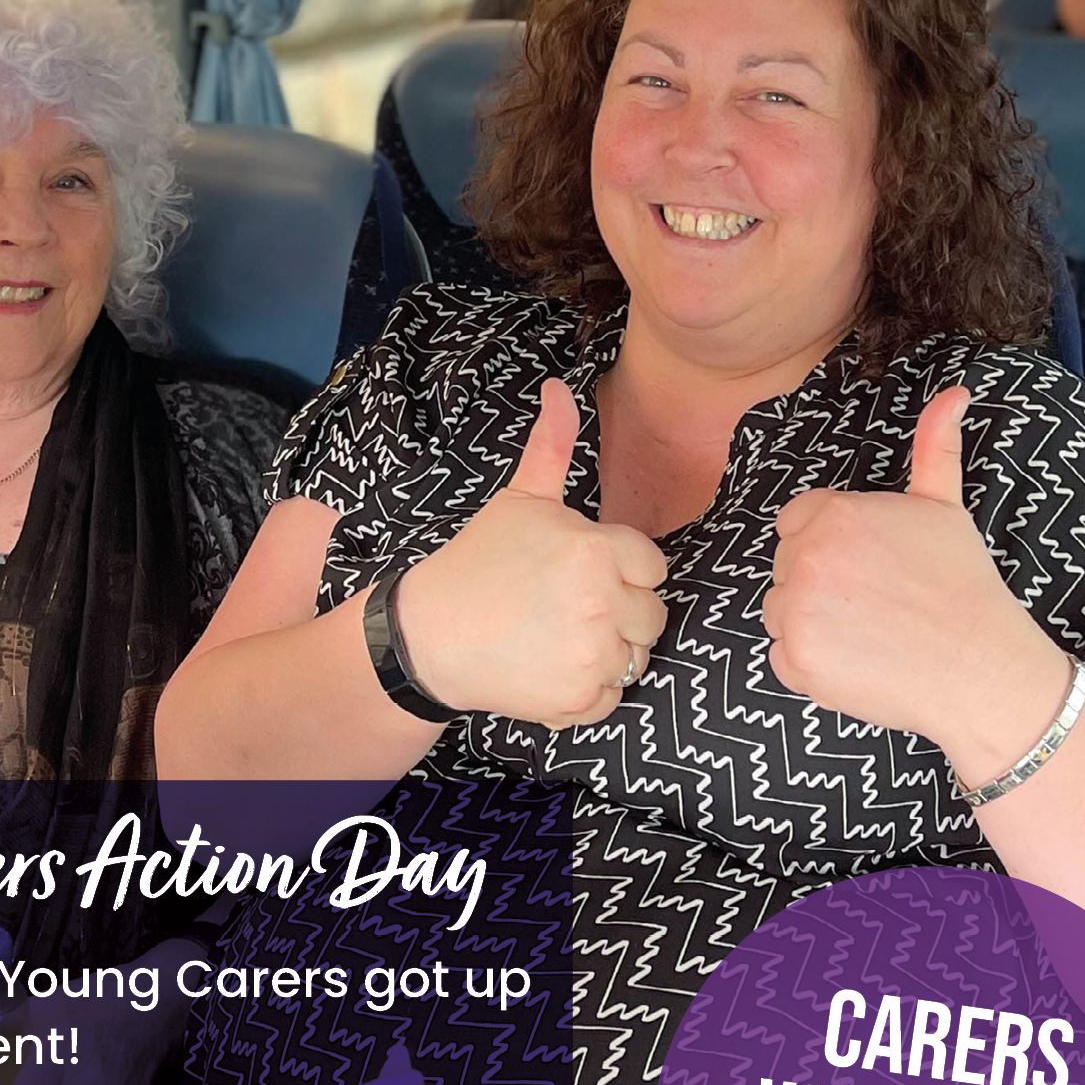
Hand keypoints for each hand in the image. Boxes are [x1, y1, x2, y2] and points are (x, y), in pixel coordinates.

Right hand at [393, 378, 668, 729]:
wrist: (430, 636)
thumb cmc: (478, 563)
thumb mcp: (519, 500)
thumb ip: (553, 445)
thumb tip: (560, 386)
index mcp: (598, 549)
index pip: (653, 567)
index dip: (620, 571)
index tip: (578, 576)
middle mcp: (604, 602)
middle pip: (653, 615)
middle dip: (619, 613)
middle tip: (564, 609)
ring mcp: (594, 654)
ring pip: (637, 657)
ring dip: (608, 652)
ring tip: (558, 638)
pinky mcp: (581, 698)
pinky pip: (614, 696)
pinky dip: (589, 691)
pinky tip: (551, 668)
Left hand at [761, 388, 1069, 770]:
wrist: (980, 665)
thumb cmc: (962, 584)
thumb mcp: (945, 506)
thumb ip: (935, 445)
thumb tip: (955, 392)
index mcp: (833, 515)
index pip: (796, 523)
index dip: (831, 545)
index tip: (868, 566)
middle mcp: (806, 559)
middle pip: (786, 566)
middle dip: (819, 581)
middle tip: (875, 600)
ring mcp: (796, 612)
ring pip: (779, 610)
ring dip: (811, 622)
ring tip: (868, 630)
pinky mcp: (795, 661)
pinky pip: (782, 656)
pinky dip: (812, 664)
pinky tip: (858, 660)